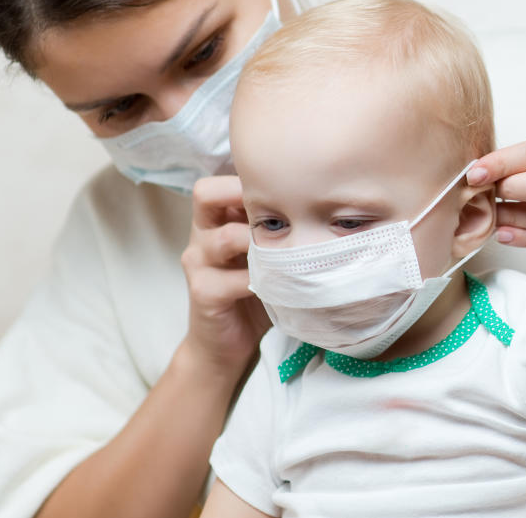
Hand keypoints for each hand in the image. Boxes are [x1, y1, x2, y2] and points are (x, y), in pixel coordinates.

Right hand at [180, 175, 270, 376]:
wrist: (225, 345)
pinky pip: (233, 279)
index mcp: (214, 219)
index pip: (219, 182)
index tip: (289, 192)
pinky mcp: (203, 292)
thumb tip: (328, 202)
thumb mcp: (264, 253)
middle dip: (245, 196)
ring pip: (225, 237)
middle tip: (285, 212)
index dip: (250, 180)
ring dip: (261, 242)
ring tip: (290, 251)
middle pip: (205, 193)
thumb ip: (277, 228)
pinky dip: (262, 280)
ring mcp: (198, 263)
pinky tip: (283, 285)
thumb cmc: (253, 291)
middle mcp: (200, 234)